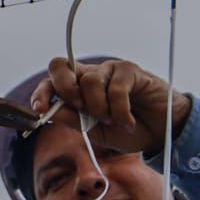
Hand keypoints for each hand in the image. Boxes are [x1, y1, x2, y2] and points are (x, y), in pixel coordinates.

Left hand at [29, 57, 191, 155]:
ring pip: (89, 81)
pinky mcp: (129, 70)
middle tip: (79, 108)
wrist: (160, 133)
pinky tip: (128, 122)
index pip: (51, 83)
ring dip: (99, 108)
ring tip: (113, 122)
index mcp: (77, 91)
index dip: (42, 93)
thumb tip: (50, 112)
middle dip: (63, 87)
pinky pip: (115, 87)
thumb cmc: (127, 131)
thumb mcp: (96, 133)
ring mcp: (108, 71)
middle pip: (60, 66)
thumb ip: (74, 121)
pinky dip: (120, 111)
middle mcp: (89, 76)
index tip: (40, 109)